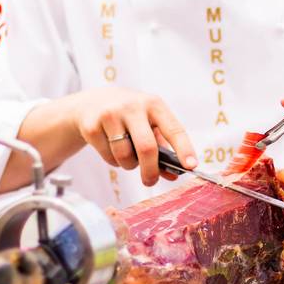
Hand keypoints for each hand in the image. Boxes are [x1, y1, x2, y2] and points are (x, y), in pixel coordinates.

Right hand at [70, 86, 197, 185]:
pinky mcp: (92, 126)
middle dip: (150, 170)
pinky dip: (113, 161)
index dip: (184, 149)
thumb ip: (162, 148)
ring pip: (125, 156)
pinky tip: (111, 148)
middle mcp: (133, 106)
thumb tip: (173, 175)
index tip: (191, 166)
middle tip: (150, 181)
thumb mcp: (148, 123)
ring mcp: (110, 115)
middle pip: (147, 147)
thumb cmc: (129, 116)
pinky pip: (108, 157)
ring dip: (129, 165)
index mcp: (154, 104)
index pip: (173, 129)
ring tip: (127, 155)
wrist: (92, 103)